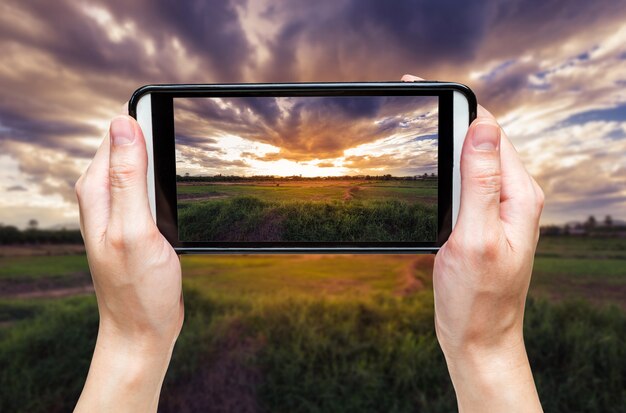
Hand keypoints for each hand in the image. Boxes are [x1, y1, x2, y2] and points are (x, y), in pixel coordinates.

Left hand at [74, 114, 182, 411]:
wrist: (142, 328)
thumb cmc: (138, 287)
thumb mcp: (135, 229)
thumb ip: (129, 177)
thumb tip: (124, 124)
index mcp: (96, 191)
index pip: (117, 134)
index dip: (145, 120)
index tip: (169, 119)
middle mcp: (102, 195)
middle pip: (128, 145)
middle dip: (154, 136)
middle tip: (181, 139)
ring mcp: (117, 209)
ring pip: (140, 164)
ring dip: (160, 158)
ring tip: (180, 157)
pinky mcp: (133, 221)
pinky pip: (146, 186)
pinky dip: (162, 180)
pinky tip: (174, 187)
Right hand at [403, 75, 543, 411]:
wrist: (477, 337)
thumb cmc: (476, 298)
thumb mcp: (475, 237)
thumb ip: (479, 182)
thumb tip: (481, 127)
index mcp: (518, 195)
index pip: (490, 129)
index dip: (458, 103)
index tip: (422, 87)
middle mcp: (513, 196)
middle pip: (482, 138)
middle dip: (449, 114)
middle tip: (411, 100)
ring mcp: (498, 208)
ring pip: (472, 158)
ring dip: (447, 138)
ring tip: (416, 122)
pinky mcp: (482, 220)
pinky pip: (466, 181)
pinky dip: (446, 166)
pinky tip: (429, 164)